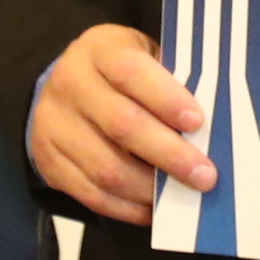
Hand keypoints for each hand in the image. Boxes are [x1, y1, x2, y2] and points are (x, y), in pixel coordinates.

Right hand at [28, 25, 210, 224]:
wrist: (61, 87)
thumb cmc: (119, 73)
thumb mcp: (142, 57)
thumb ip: (169, 83)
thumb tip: (210, 129)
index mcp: (99, 51)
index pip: (131, 71)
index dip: (165, 98)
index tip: (197, 122)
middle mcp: (70, 84)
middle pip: (121, 124)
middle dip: (168, 154)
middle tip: (204, 175)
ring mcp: (53, 125)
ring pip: (105, 167)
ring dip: (150, 188)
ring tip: (182, 195)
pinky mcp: (49, 162)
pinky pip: (90, 194)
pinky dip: (126, 208)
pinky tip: (153, 208)